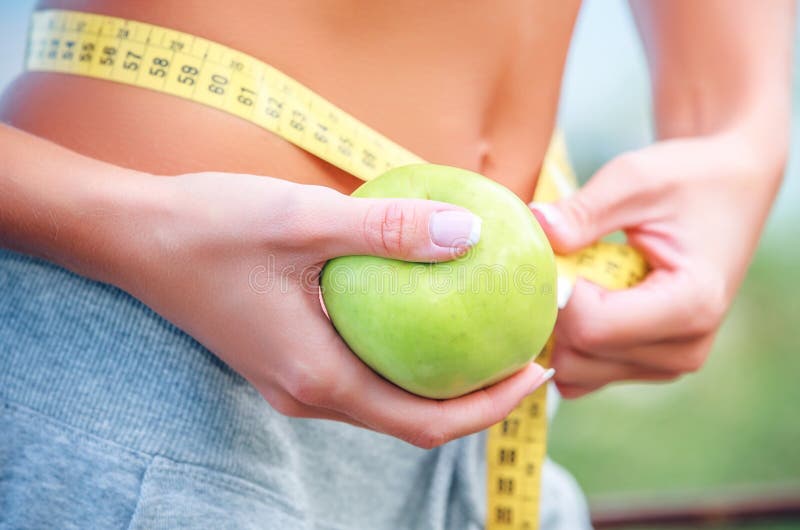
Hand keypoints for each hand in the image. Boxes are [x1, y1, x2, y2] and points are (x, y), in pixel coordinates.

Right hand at [119, 171, 551, 447]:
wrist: (132, 237)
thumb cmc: (209, 228)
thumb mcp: (304, 219)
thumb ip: (388, 230)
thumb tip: (470, 235)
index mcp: (316, 377)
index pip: (424, 420)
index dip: (490, 406)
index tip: (540, 369)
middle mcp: (306, 392)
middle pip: (412, 418)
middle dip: (478, 397)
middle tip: (526, 350)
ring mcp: (292, 378)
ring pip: (386, 397)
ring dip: (441, 377)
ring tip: (487, 334)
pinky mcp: (285, 355)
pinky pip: (360, 368)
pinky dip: (403, 352)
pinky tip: (421, 307)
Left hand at [531, 131, 784, 397]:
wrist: (728, 192)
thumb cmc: (685, 180)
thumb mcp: (635, 178)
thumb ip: (584, 210)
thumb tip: (536, 227)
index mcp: (691, 304)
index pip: (591, 327)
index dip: (553, 293)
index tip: (549, 252)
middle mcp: (685, 349)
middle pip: (578, 355)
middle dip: (552, 311)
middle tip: (559, 262)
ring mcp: (667, 365)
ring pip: (575, 372)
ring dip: (558, 328)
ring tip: (574, 278)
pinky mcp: (648, 367)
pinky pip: (583, 375)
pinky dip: (567, 344)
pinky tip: (576, 301)